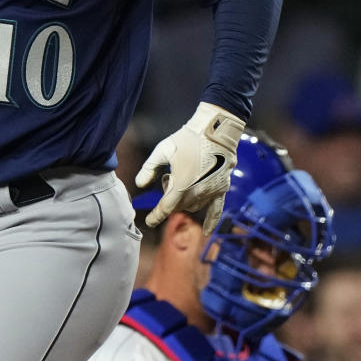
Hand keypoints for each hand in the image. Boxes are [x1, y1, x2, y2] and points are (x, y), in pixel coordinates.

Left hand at [136, 101, 243, 233]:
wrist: (216, 129)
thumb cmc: (187, 138)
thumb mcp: (162, 150)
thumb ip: (148, 168)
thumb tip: (139, 184)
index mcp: (181, 185)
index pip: (165, 208)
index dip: (155, 216)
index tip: (149, 221)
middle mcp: (196, 192)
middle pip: (179, 206)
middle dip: (170, 198)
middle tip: (168, 178)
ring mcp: (211, 192)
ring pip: (194, 207)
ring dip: (185, 200)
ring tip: (183, 178)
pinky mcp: (222, 188)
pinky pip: (217, 210)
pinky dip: (210, 221)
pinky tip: (206, 232)